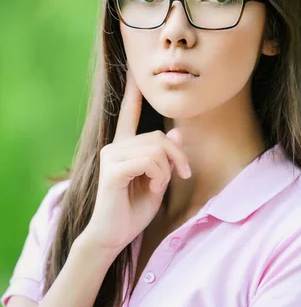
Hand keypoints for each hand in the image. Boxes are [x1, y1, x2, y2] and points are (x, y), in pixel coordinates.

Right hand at [79, 66, 190, 256]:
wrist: (113, 237)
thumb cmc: (133, 211)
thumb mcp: (158, 181)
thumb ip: (165, 158)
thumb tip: (177, 134)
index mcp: (124, 147)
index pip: (128, 114)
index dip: (133, 92)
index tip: (134, 69)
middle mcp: (115, 147)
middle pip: (158, 136)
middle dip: (178, 157)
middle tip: (183, 175)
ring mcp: (111, 156)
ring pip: (156, 149)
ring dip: (167, 171)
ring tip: (158, 188)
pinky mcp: (113, 169)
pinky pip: (150, 162)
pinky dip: (158, 177)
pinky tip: (150, 190)